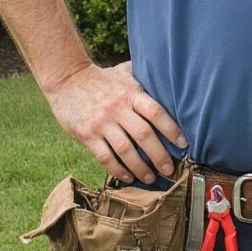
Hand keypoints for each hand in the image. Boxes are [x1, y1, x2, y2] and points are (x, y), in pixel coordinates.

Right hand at [43, 60, 187, 183]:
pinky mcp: (87, 135)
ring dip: (140, 167)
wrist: (68, 80)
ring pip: (125, 150)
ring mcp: (102, 123)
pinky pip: (105, 157)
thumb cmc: (102, 78)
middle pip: (143, 135)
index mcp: (131, 94)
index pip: (156, 112)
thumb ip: (144, 76)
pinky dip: (117, 170)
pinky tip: (128, 177)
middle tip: (170, 170)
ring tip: (151, 178)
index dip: (171, 129)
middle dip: (159, 155)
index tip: (183, 143)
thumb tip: (168, 74)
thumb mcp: (125, 72)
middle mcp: (118, 108)